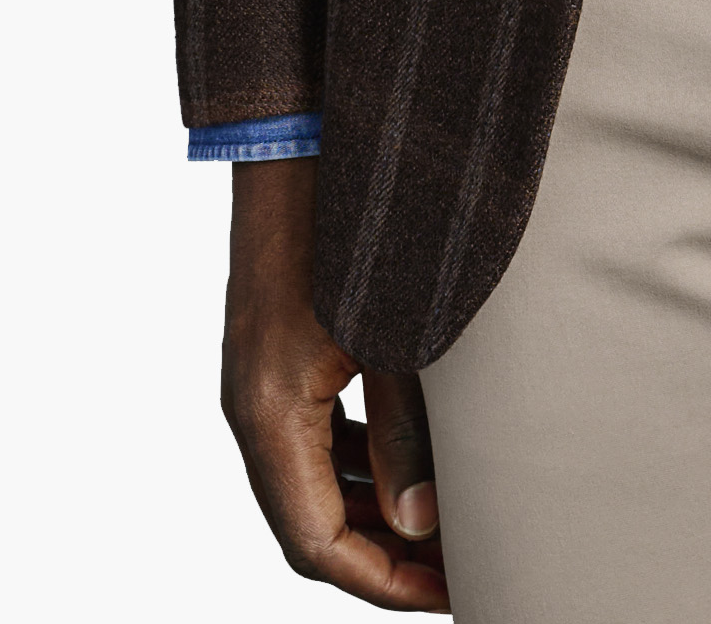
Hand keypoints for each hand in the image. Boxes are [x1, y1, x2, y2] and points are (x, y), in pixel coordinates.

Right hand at [221, 159, 447, 609]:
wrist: (300, 133)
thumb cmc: (351, 223)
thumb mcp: (394, 335)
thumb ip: (407, 434)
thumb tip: (423, 521)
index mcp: (269, 412)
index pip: (317, 545)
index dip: (384, 582)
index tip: (449, 595)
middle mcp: (252, 404)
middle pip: (308, 524)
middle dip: (382, 557)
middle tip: (458, 570)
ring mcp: (258, 377)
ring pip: (308, 482)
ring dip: (370, 512)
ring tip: (445, 525)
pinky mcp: (276, 350)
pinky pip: (310, 435)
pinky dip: (357, 465)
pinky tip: (412, 459)